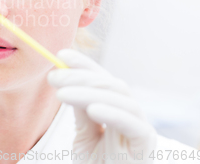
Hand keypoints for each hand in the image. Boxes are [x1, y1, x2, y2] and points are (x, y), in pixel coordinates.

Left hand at [47, 48, 156, 163]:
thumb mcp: (84, 137)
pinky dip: (113, 113)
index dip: (84, 64)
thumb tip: (65, 81)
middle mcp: (130, 114)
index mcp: (115, 109)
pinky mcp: (145, 145)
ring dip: (89, 91)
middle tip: (54, 77)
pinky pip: (133, 124)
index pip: (102, 78)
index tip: (61, 54)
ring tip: (61, 93)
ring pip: (120, 98)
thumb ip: (80, 112)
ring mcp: (139, 128)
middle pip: (110, 85)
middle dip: (81, 76)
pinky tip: (92, 108)